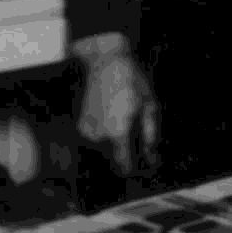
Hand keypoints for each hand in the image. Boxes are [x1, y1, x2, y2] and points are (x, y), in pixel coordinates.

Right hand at [75, 38, 159, 180]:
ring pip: (103, 149)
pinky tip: (111, 120)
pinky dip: (103, 136)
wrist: (105, 63)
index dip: (132, 169)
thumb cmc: (131, 82)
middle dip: (124, 154)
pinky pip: (95, 139)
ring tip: (123, 123)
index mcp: (117, 132)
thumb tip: (151, 158)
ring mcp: (86, 130)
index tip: (139, 169)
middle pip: (113, 158)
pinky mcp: (80, 125)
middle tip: (135, 140)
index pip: (123, 165)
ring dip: (113, 145)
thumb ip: (150, 135)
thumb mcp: (149, 107)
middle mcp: (98, 135)